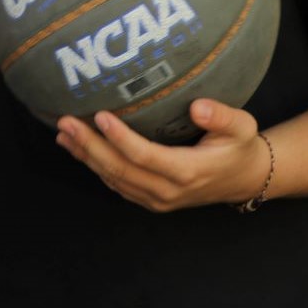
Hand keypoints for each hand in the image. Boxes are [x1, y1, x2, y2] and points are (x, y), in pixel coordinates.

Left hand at [55, 99, 267, 212]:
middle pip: (120, 169)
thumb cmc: (239, 147)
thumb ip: (221, 117)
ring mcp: (156, 199)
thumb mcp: (242, 127)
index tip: (100, 116)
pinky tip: (78, 149)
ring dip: (86, 156)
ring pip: (114, 179)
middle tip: (66, 123)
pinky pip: (117, 184)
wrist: (243, 180)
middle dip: (90, 146)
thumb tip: (198, 106)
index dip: (119, 138)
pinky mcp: (149, 200)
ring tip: (63, 133)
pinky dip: (95, 166)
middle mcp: (167, 190)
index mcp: (187, 171)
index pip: (144, 156)